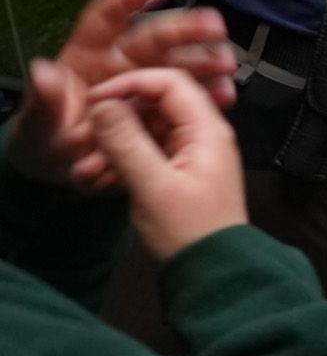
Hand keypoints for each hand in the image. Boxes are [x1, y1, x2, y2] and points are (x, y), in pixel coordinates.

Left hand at [7, 0, 237, 188]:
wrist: (62, 173)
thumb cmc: (43, 140)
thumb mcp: (35, 124)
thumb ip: (42, 99)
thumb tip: (43, 72)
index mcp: (88, 55)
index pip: (108, 17)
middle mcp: (122, 63)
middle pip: (156, 37)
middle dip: (187, 28)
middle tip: (214, 26)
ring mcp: (145, 87)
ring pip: (178, 65)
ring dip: (204, 62)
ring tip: (225, 66)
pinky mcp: (160, 110)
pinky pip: (187, 98)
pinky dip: (207, 96)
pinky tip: (223, 96)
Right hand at [87, 69, 248, 261]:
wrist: (212, 271)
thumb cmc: (194, 233)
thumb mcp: (155, 187)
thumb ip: (128, 144)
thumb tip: (106, 106)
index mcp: (207, 131)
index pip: (170, 84)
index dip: (131, 84)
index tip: (96, 99)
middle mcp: (202, 136)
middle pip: (153, 107)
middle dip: (114, 121)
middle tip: (84, 139)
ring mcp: (189, 153)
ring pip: (144, 132)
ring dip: (112, 146)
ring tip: (86, 169)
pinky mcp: (176, 171)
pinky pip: (144, 153)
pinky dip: (120, 162)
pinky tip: (97, 180)